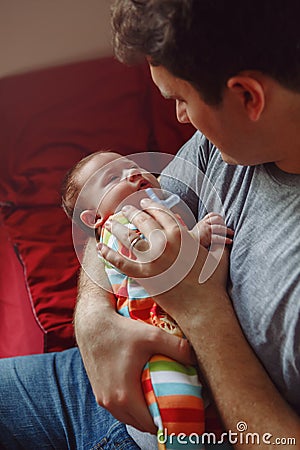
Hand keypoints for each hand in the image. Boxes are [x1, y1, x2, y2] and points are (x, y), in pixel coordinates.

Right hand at [77, 307, 194, 432]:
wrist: (92, 325)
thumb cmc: (121, 331)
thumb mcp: (152, 336)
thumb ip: (177, 348)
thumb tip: (195, 359)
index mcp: (124, 396)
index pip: (150, 425)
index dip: (167, 423)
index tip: (180, 414)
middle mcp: (111, 403)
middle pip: (140, 424)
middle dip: (157, 418)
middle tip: (174, 406)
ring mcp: (102, 399)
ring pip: (128, 418)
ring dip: (143, 413)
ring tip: (159, 399)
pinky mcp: (99, 392)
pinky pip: (119, 408)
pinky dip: (132, 405)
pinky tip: (141, 390)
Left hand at [98, 199, 228, 317]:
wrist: (203, 308)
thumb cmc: (212, 283)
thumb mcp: (217, 253)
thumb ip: (215, 234)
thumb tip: (219, 219)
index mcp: (181, 234)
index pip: (161, 213)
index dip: (151, 205)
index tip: (144, 202)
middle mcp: (164, 242)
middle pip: (142, 221)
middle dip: (132, 212)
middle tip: (125, 209)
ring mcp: (151, 259)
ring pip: (129, 238)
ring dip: (117, 228)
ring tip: (110, 223)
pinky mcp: (142, 276)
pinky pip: (120, 262)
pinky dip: (108, 254)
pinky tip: (100, 247)